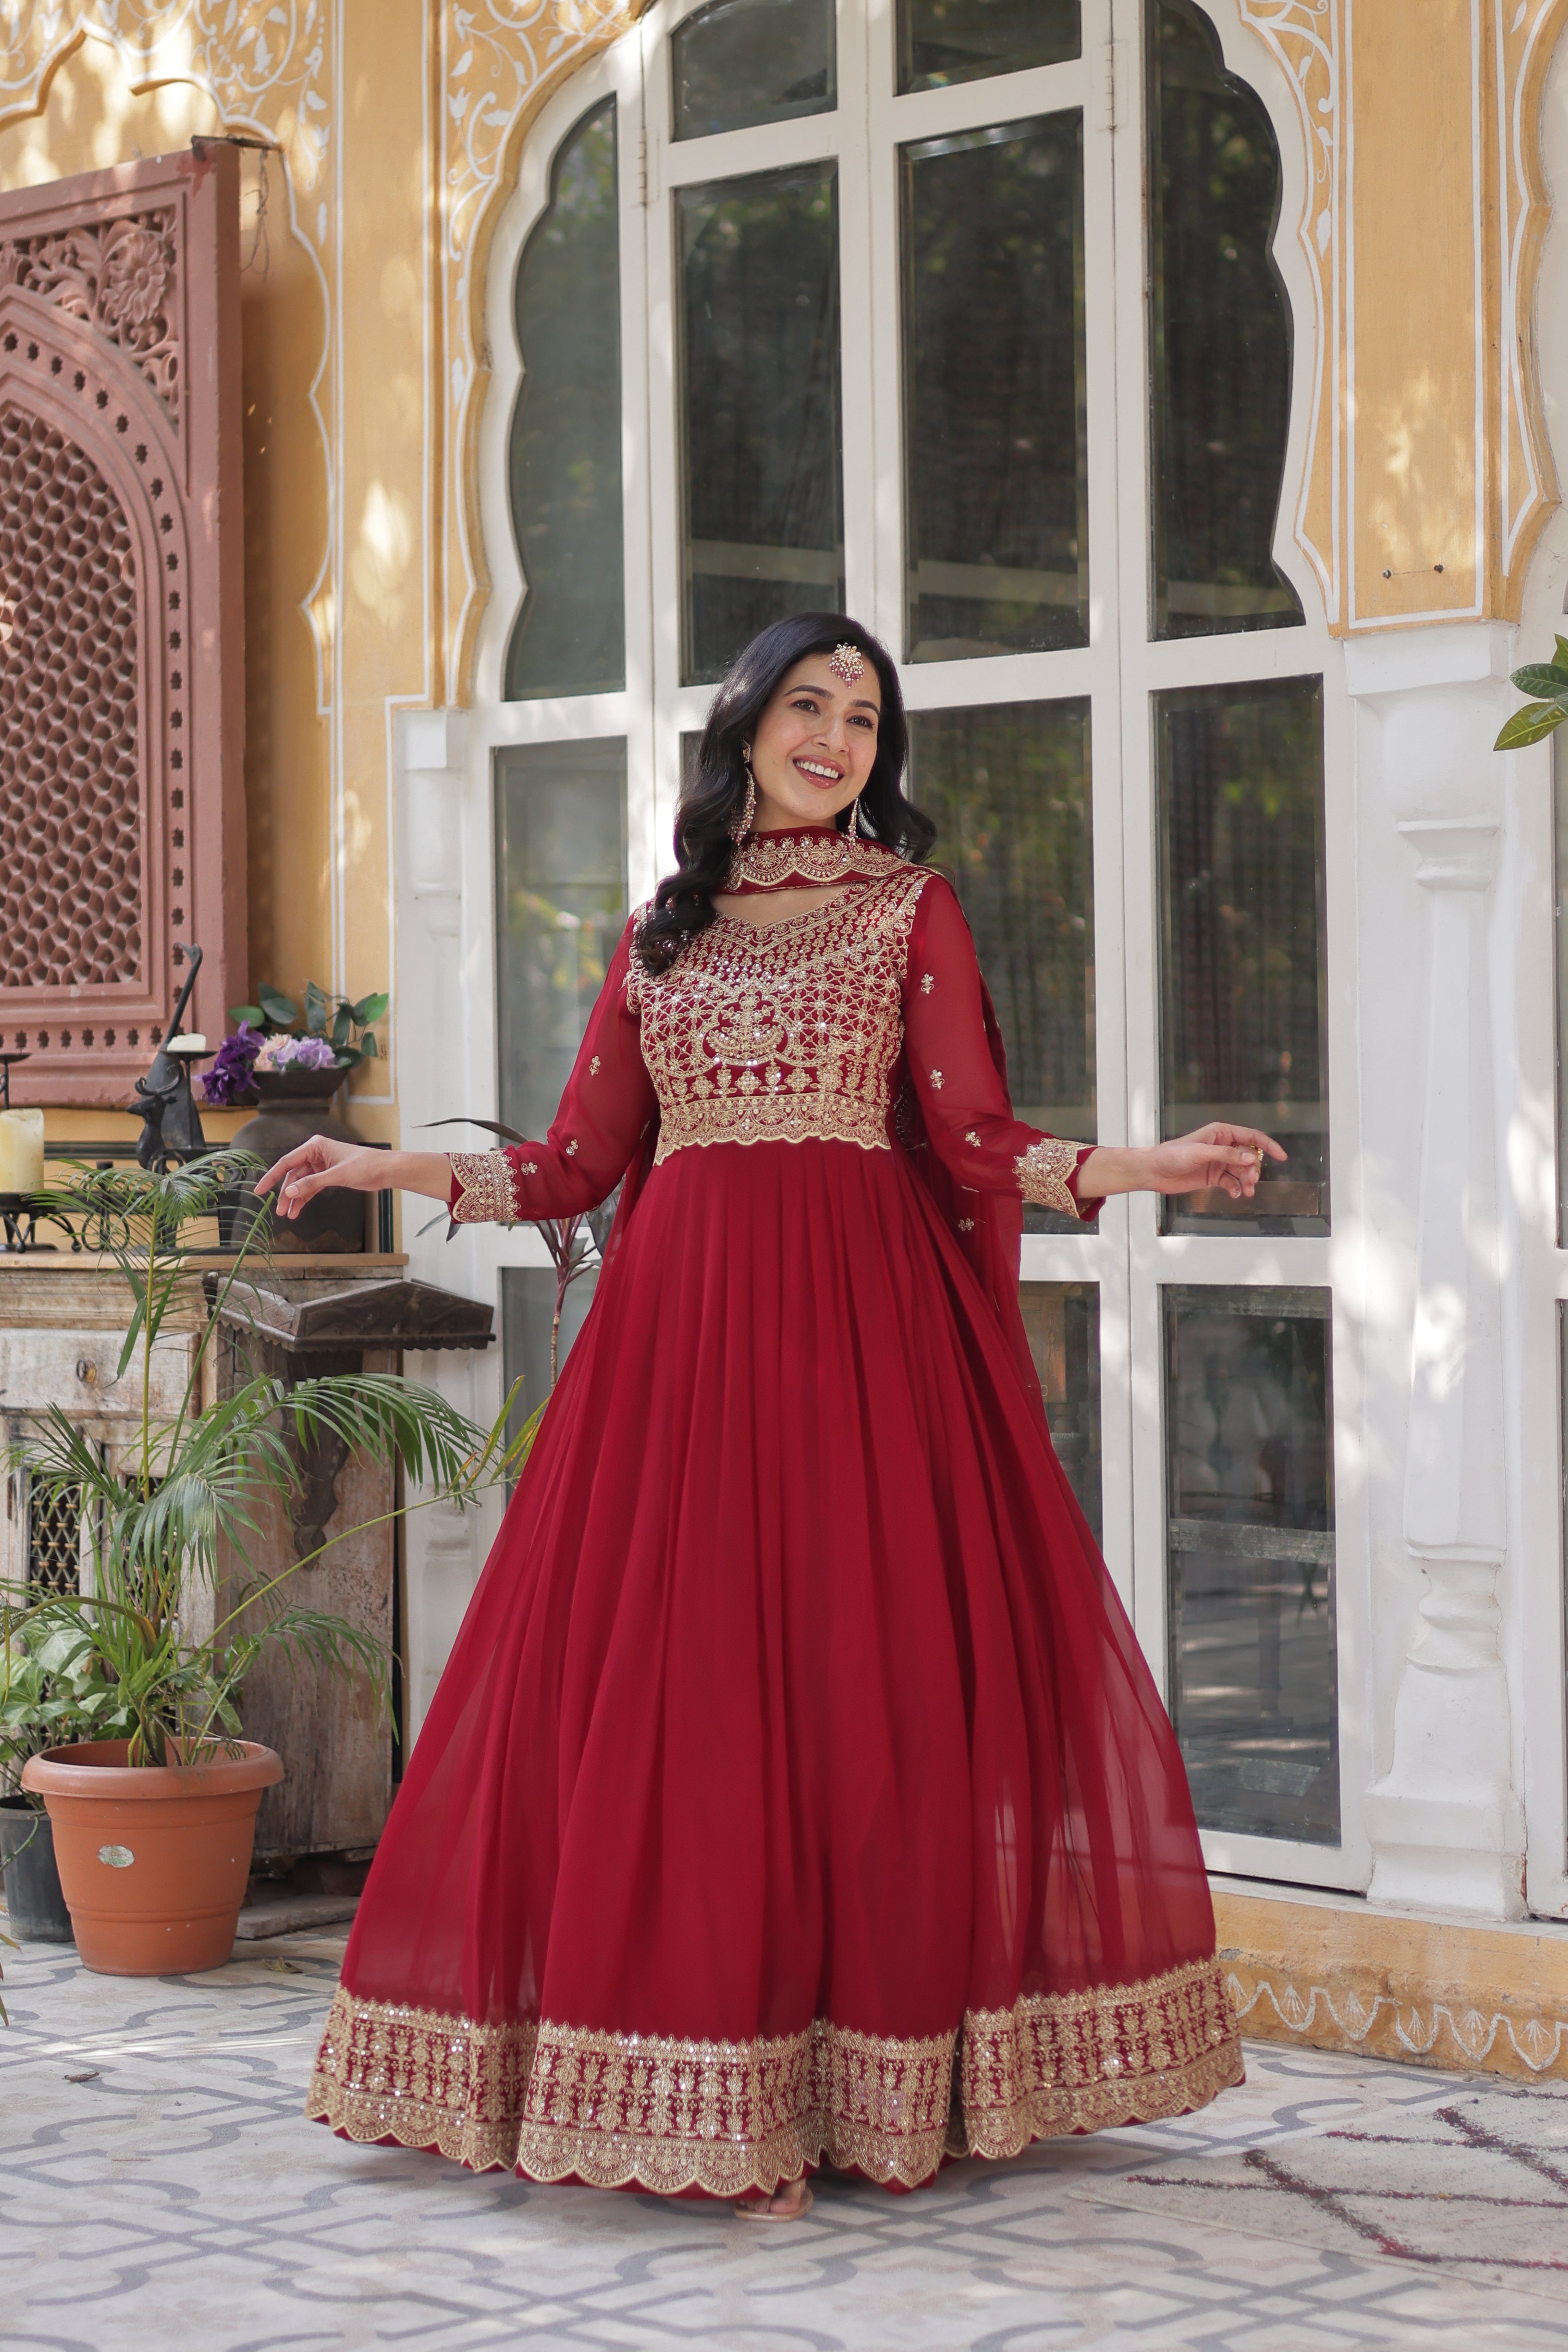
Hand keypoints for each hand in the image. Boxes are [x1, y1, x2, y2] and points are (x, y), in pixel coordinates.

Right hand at [255, 1136, 388, 1219]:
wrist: (385, 1170)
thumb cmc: (365, 1166)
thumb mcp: (337, 1175)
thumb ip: (312, 1183)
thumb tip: (291, 1191)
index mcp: (315, 1146)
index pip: (287, 1162)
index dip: (272, 1176)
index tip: (259, 1190)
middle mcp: (316, 1154)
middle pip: (293, 1175)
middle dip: (286, 1193)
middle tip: (278, 1211)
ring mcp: (321, 1165)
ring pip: (301, 1183)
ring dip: (295, 1199)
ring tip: (288, 1215)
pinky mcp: (328, 1175)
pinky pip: (311, 1187)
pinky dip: (305, 1199)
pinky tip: (298, 1211)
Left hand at [1142, 1124, 1285, 1199]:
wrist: (1153, 1171)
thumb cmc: (1172, 1155)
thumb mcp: (1200, 1153)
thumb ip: (1226, 1155)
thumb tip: (1251, 1157)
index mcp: (1221, 1133)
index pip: (1251, 1136)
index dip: (1268, 1145)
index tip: (1281, 1156)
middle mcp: (1222, 1146)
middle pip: (1249, 1157)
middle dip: (1254, 1169)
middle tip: (1251, 1181)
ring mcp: (1218, 1162)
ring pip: (1242, 1171)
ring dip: (1247, 1181)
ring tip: (1246, 1191)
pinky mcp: (1213, 1177)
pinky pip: (1231, 1183)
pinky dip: (1236, 1189)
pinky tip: (1235, 1195)